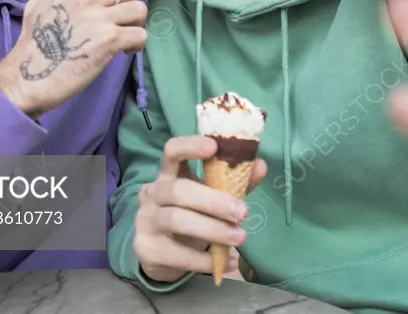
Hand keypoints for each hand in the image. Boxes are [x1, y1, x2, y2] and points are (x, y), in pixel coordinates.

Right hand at [0, 0, 147, 117]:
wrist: (27, 78)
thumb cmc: (31, 45)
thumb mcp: (39, 5)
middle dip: (128, 6)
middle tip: (119, 22)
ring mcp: (99, 18)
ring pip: (139, 10)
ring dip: (135, 24)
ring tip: (124, 36)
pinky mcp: (110, 40)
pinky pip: (140, 34)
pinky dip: (137, 43)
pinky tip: (125, 51)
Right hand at [133, 136, 266, 283]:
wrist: (161, 254)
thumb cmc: (190, 215)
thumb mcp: (209, 196)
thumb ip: (234, 182)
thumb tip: (261, 166)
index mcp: (169, 173)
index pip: (172, 151)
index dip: (190, 146)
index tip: (214, 146)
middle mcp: (153, 193)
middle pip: (179, 190)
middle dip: (214, 201)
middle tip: (243, 213)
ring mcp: (146, 221)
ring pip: (177, 220)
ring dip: (213, 230)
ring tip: (240, 237)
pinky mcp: (147, 249)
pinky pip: (177, 254)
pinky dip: (205, 260)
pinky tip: (227, 262)